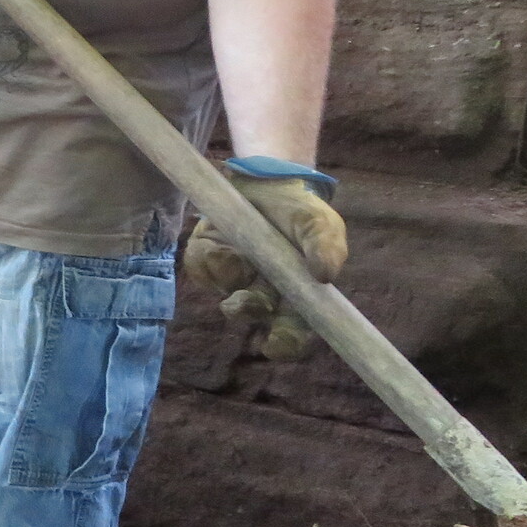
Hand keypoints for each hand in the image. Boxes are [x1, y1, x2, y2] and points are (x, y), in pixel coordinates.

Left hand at [182, 158, 347, 361]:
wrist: (269, 181)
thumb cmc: (301, 212)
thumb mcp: (320, 224)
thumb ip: (325, 247)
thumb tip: (324, 275)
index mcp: (296, 296)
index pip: (292, 334)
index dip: (285, 344)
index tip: (275, 345)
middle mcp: (262, 292)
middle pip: (253, 317)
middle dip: (246, 312)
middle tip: (240, 303)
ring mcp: (233, 276)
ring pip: (224, 290)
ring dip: (228, 278)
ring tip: (237, 256)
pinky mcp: (207, 257)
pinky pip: (201, 266)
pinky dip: (207, 257)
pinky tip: (218, 243)